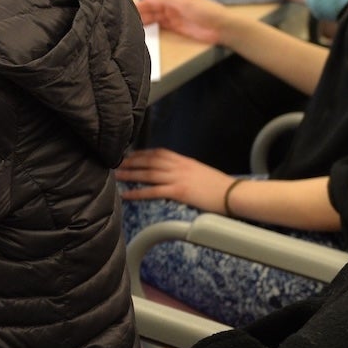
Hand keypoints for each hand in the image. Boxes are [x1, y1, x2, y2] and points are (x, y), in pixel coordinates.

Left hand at [117, 148, 234, 212]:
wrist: (233, 193)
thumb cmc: (219, 186)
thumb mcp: (199, 172)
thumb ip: (184, 170)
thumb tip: (171, 173)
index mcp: (184, 160)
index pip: (158, 153)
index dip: (141, 154)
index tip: (128, 155)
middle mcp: (179, 166)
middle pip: (149, 161)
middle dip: (130, 162)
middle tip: (114, 164)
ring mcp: (178, 177)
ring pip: (148, 173)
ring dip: (130, 174)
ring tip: (116, 176)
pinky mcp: (179, 191)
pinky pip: (154, 191)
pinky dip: (138, 192)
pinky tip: (127, 195)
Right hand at [132, 0, 231, 43]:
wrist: (221, 28)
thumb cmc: (207, 10)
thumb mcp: (184, 3)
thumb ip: (164, 0)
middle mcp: (171, 2)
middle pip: (150, 2)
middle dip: (138, 5)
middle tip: (124, 10)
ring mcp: (171, 14)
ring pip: (151, 13)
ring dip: (141, 16)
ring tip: (129, 20)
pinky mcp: (172, 25)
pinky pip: (156, 23)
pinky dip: (147, 25)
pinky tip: (139, 27)